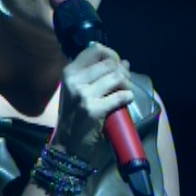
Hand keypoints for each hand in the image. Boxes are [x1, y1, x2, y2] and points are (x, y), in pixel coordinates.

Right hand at [49, 43, 133, 160]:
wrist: (67, 145)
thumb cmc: (74, 115)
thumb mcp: (77, 89)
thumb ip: (96, 74)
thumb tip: (124, 62)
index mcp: (69, 72)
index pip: (95, 49)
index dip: (111, 54)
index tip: (117, 64)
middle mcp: (74, 80)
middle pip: (109, 63)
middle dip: (122, 70)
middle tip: (125, 81)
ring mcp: (84, 95)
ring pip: (117, 77)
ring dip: (127, 83)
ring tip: (126, 90)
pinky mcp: (94, 110)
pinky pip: (120, 96)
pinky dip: (128, 96)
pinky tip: (127, 99)